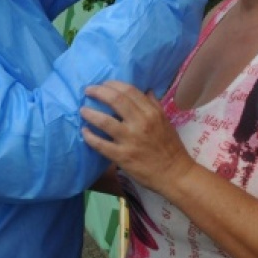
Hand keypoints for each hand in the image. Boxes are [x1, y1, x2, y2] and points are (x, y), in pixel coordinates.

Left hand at [79, 81, 193, 194]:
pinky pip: (100, 144)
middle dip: (98, 92)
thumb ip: (154, 105)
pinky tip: (84, 132)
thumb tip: (146, 89)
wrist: (174, 174)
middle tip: (88, 91)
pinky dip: (90, 136)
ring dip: (90, 113)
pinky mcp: (122, 156)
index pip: (129, 91)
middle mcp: (140, 123)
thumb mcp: (165, 121)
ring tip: (83, 110)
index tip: (103, 84)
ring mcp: (130, 140)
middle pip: (115, 100)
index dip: (112, 84)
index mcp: (151, 113)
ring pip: (104, 121)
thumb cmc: (170, 147)